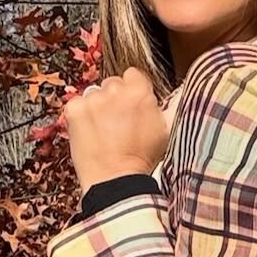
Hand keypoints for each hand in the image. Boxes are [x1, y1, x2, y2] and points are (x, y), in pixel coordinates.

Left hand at [62, 67, 175, 193]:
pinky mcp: (74, 110)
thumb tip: (182, 90)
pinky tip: (90, 133)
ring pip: (94, 94)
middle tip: (118, 123)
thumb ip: (170, 105)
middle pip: (112, 84)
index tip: (132, 107)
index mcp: (139, 91)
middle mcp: (114, 89)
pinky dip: (81, 117)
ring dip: (97, 108)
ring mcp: (92, 99)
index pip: (133, 75)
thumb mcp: (166, 131)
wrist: (115, 181)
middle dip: (115, 99)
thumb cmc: (143, 159)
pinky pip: (76, 105)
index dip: (133, 91)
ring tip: (104, 132)